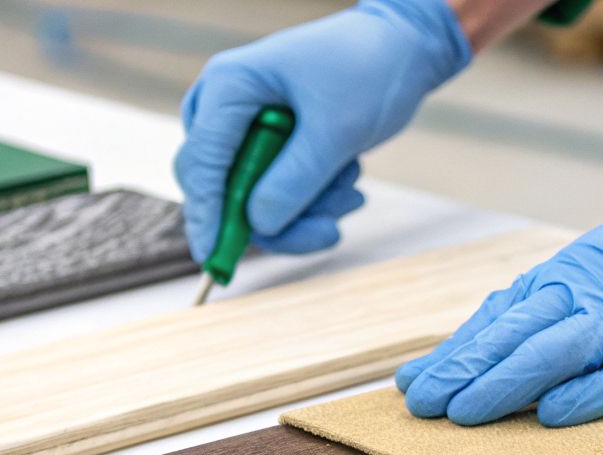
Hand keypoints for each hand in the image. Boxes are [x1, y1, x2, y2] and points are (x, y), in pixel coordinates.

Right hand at [173, 0, 470, 260]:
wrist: (402, 47)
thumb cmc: (369, 69)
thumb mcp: (336, 132)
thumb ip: (295, 181)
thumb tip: (258, 227)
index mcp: (230, 87)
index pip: (200, 162)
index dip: (206, 215)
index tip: (216, 259)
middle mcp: (226, 106)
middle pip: (222, 188)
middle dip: (278, 218)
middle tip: (329, 230)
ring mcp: (245, 126)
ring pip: (253, 199)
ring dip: (306, 208)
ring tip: (351, 188)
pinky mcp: (268, 144)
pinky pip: (275, 191)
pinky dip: (313, 198)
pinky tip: (347, 179)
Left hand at [396, 165, 602, 424]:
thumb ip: (555, 302)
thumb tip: (494, 335)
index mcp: (576, 275)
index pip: (502, 317)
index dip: (456, 352)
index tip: (412, 383)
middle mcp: (598, 293)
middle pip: (518, 332)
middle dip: (464, 370)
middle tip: (421, 405)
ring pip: (561, 349)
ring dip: (508, 381)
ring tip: (465, 415)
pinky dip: (590, 394)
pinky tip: (552, 415)